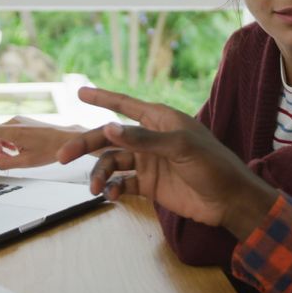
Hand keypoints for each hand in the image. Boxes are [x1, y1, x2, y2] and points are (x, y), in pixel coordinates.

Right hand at [0, 116, 84, 169]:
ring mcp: (17, 122)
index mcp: (12, 131)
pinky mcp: (22, 123)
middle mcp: (12, 123)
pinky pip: (5, 133)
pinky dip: (5, 144)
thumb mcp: (26, 163)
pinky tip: (15, 152)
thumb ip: (5, 163)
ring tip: (9, 159)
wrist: (68, 140)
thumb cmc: (51, 151)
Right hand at [58, 87, 278, 239]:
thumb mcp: (180, 148)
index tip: (79, 92)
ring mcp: (149, 162)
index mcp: (160, 120)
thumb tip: (109, 128)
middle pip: (110, 138)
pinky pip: (122, 184)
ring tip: (95, 189)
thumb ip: (143, 139)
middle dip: (86, 145)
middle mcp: (150, 139)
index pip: (126, 105)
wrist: (229, 200)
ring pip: (113, 163)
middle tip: (62, 156)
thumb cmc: (213, 165)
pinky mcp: (150, 185)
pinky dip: (113, 189)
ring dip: (100, 174)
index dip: (102, 98)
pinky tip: (111, 196)